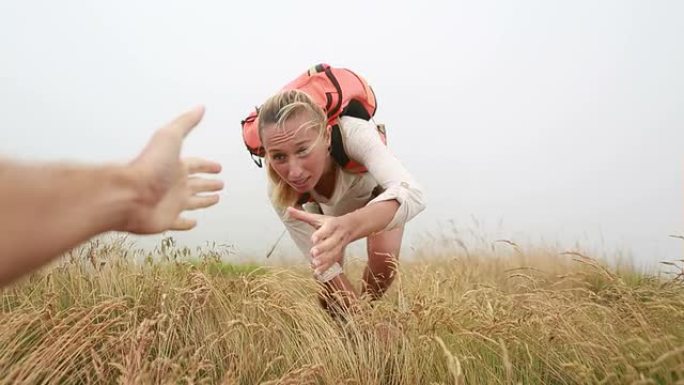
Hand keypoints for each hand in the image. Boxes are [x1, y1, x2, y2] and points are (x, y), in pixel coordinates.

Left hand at [125, 106, 223, 233]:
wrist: (129, 194)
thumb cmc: (149, 166)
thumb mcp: (169, 137)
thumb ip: (185, 123)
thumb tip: (200, 107)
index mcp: (176, 166)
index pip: (197, 165)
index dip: (208, 165)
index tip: (218, 167)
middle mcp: (175, 184)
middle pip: (196, 183)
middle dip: (208, 182)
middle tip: (220, 183)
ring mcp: (171, 203)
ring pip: (192, 202)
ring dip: (204, 200)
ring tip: (216, 199)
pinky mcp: (166, 220)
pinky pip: (179, 222)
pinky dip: (187, 224)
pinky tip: (193, 224)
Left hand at [286, 207, 352, 274]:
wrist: (351, 227)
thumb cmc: (331, 222)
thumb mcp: (318, 217)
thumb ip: (302, 215)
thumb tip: (288, 209)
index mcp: (332, 224)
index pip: (328, 229)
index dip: (321, 234)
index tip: (313, 239)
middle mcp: (337, 235)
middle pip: (332, 243)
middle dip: (323, 248)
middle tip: (313, 253)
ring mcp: (339, 246)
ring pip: (334, 253)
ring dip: (325, 260)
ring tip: (315, 264)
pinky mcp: (339, 254)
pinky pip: (334, 261)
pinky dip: (326, 267)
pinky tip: (317, 272)